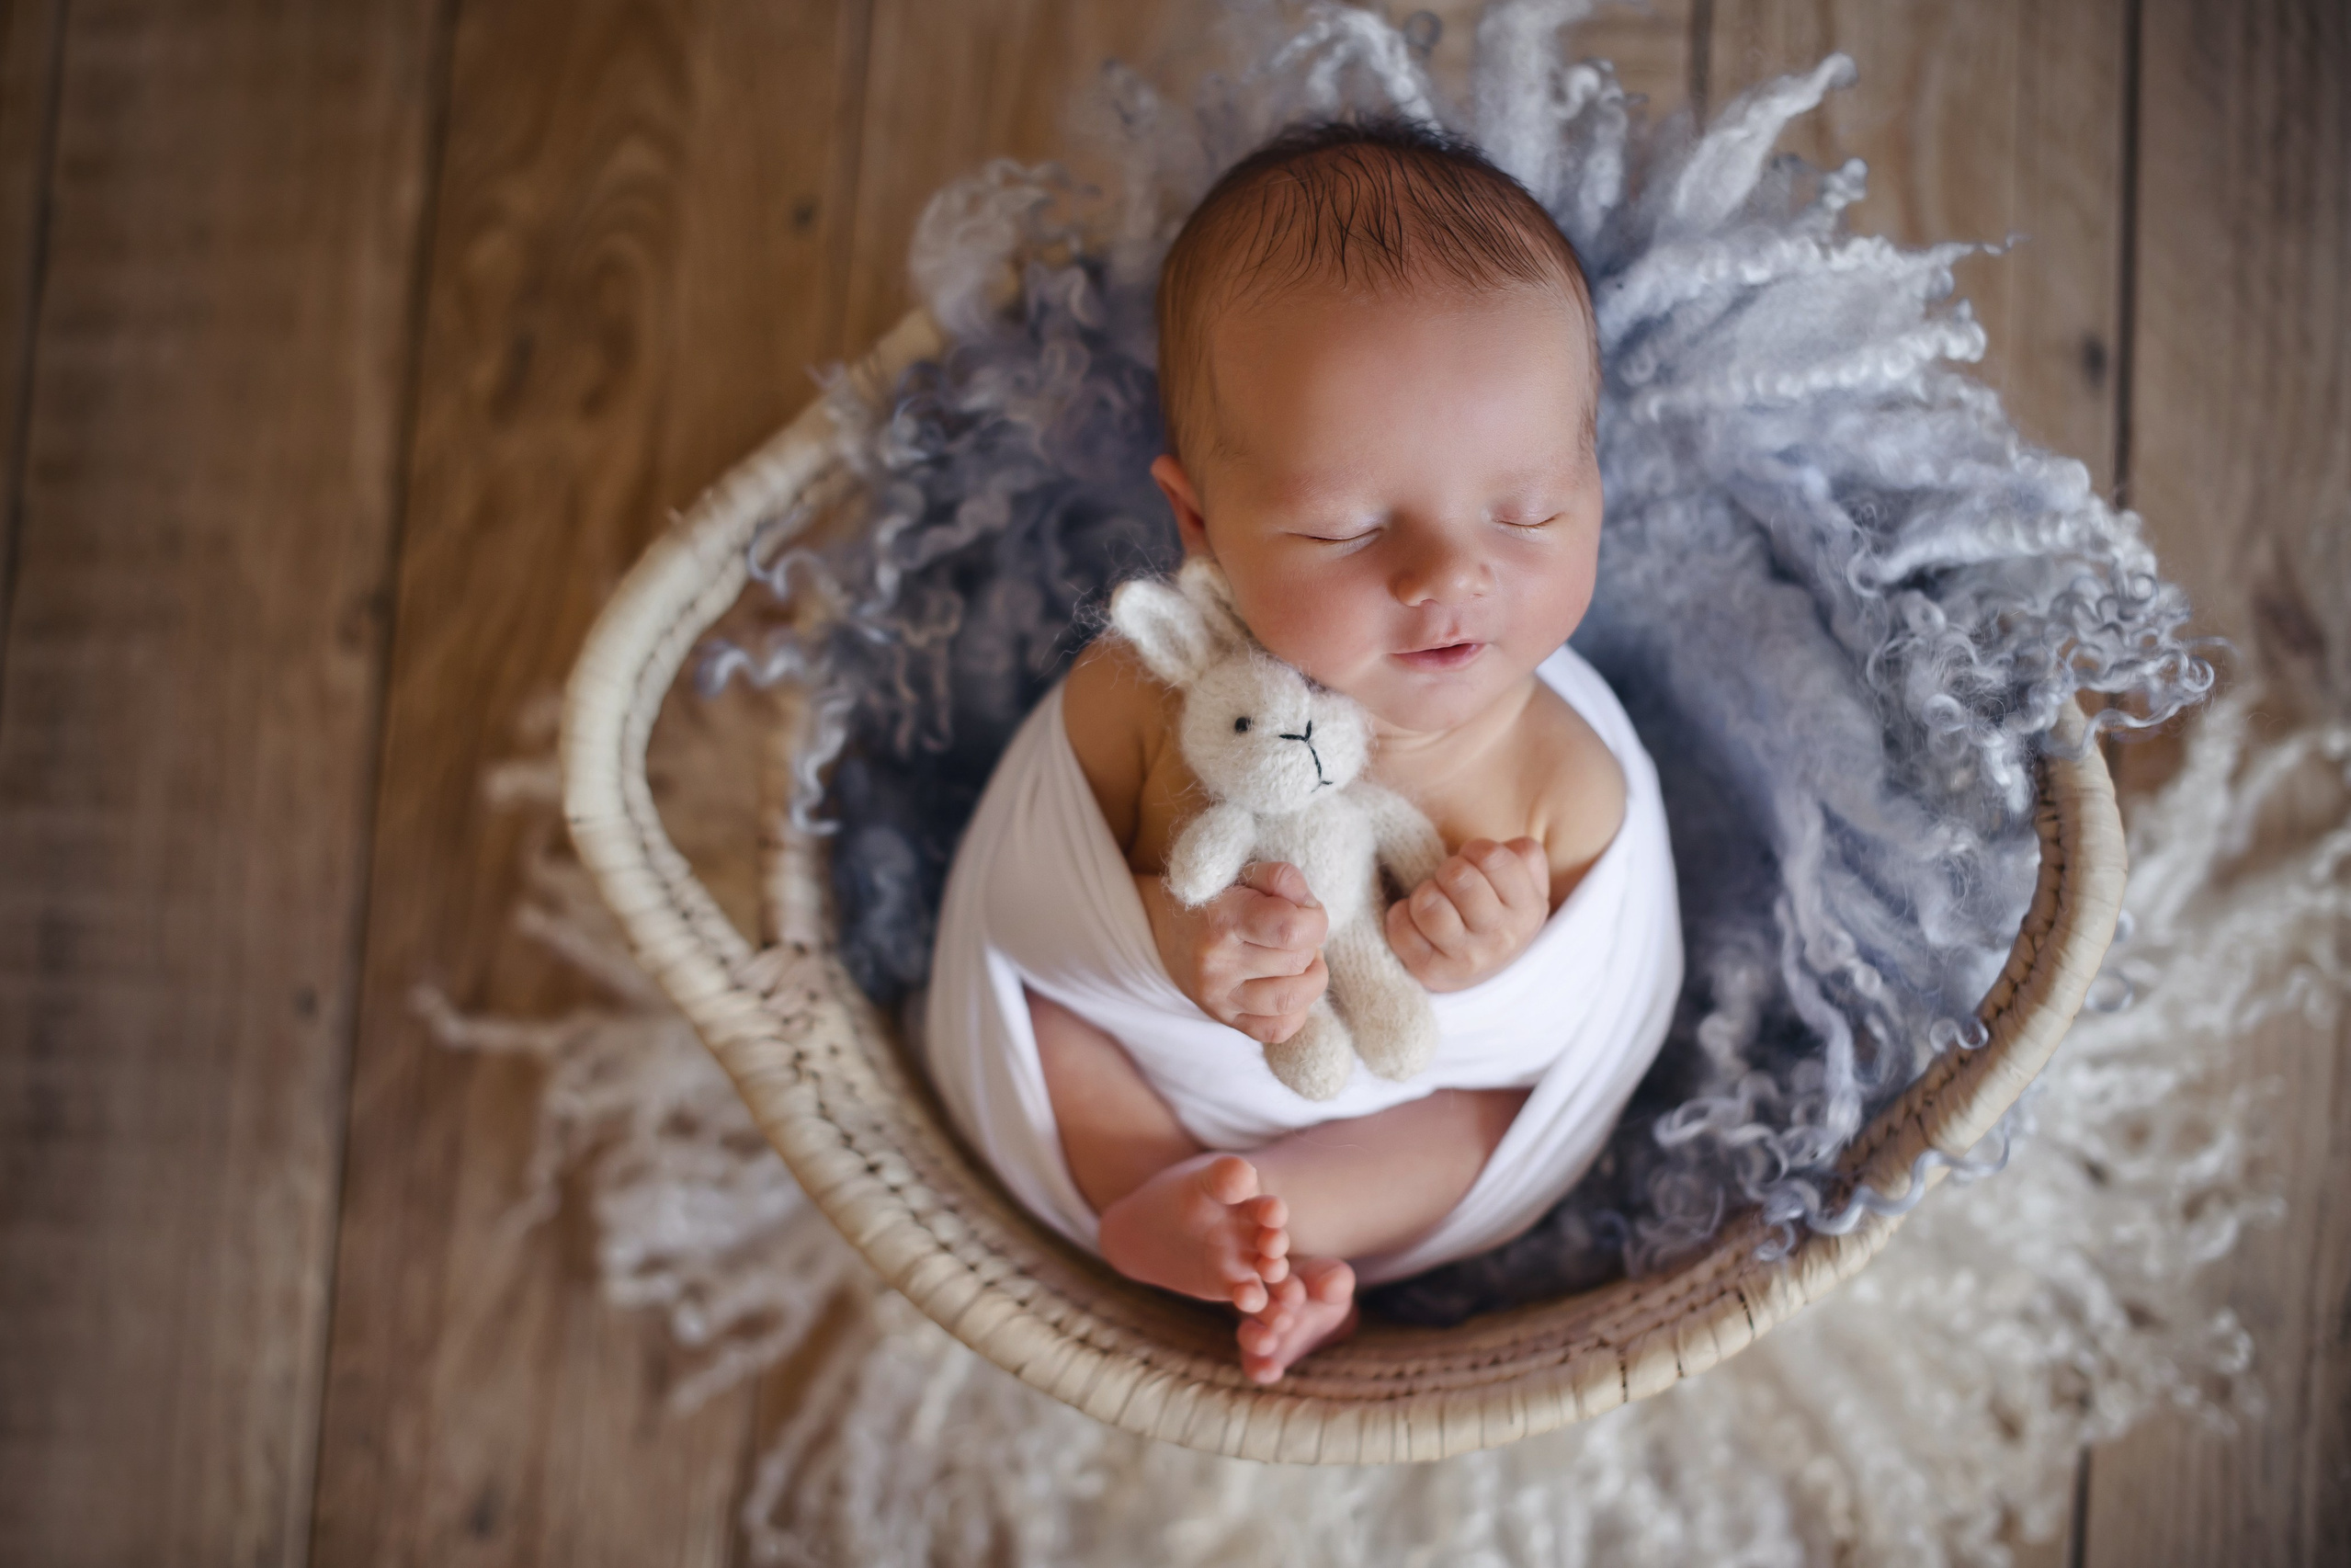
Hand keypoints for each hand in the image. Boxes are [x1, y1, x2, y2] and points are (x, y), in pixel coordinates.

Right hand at [1139, 861, 1328, 1044]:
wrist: (1170, 931)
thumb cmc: (1218, 899)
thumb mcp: (1245, 874)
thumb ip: (1282, 879)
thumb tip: (1310, 909)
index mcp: (1222, 919)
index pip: (1291, 929)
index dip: (1314, 920)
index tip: (1307, 912)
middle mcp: (1216, 963)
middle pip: (1296, 962)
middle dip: (1310, 945)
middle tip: (1298, 934)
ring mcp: (1219, 998)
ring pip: (1291, 1000)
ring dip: (1310, 978)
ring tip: (1300, 960)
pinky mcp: (1225, 1019)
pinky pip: (1277, 1030)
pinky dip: (1297, 1010)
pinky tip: (1290, 985)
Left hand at [1386, 837, 1549, 992]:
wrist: (1487, 971)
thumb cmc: (1499, 908)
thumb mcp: (1527, 881)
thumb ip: (1523, 854)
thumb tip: (1487, 851)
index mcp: (1529, 908)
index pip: (1491, 857)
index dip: (1474, 850)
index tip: (1474, 862)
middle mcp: (1502, 937)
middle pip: (1457, 877)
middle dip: (1447, 870)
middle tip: (1451, 881)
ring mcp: (1467, 959)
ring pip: (1428, 904)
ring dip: (1423, 893)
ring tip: (1433, 901)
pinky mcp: (1433, 971)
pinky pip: (1401, 929)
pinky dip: (1400, 916)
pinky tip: (1414, 919)